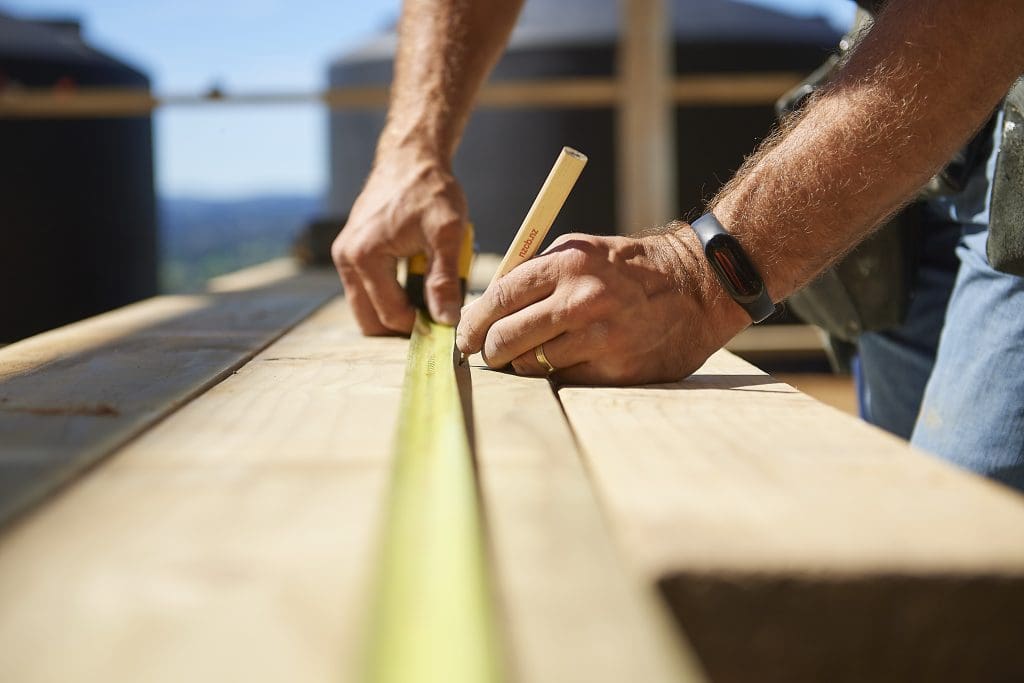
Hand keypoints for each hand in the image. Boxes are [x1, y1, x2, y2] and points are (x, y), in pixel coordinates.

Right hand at [332, 149, 467, 334]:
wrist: (411, 158)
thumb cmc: (430, 190)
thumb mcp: (447, 234)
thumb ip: (444, 279)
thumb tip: (446, 320)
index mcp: (364, 256)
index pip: (390, 314)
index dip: (421, 325)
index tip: (447, 325)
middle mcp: (345, 258)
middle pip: (369, 320)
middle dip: (403, 325)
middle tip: (435, 316)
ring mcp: (344, 255)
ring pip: (367, 306)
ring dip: (397, 308)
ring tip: (429, 291)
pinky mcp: (351, 251)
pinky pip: (367, 288)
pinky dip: (391, 293)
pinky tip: (418, 278)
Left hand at [456, 230, 749, 384]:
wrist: (697, 287)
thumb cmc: (630, 268)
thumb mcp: (581, 251)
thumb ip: (534, 274)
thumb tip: (486, 308)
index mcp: (567, 265)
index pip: (498, 298)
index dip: (473, 322)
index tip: (465, 335)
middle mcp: (581, 301)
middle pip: (506, 338)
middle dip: (490, 351)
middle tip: (490, 354)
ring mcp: (600, 339)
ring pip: (531, 365)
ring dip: (524, 365)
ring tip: (533, 355)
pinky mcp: (617, 370)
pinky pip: (564, 381)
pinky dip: (557, 375)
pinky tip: (569, 361)